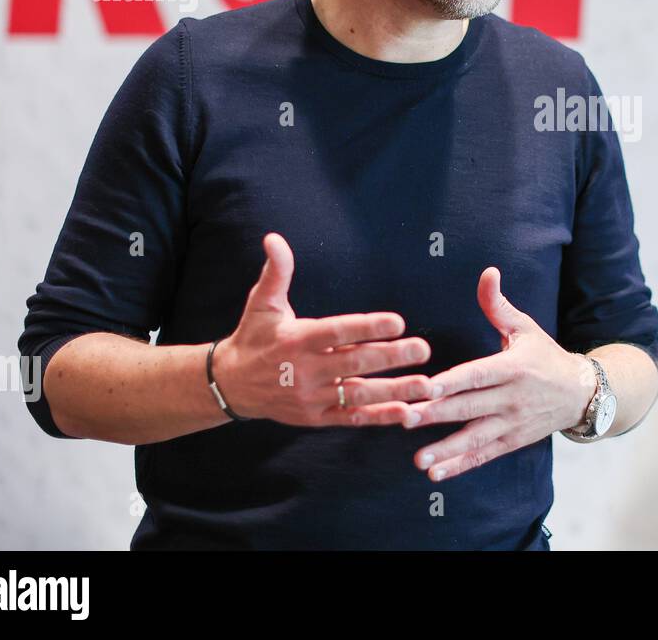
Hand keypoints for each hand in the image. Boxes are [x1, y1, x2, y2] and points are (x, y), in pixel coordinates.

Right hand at [213, 232, 434, 426]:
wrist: (231, 385)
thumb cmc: (254, 337)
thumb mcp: (261, 303)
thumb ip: (277, 272)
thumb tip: (274, 239)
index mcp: (298, 339)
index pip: (337, 332)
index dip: (367, 327)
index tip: (397, 322)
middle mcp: (306, 370)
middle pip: (354, 362)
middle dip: (391, 356)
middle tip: (423, 349)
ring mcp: (312, 397)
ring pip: (358, 393)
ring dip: (395, 390)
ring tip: (427, 384)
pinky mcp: (316, 417)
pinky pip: (351, 417)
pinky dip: (378, 416)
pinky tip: (406, 411)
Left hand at [405, 266, 597, 480]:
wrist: (581, 393)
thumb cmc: (545, 356)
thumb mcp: (525, 327)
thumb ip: (498, 305)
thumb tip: (487, 272)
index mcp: (513, 367)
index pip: (479, 374)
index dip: (454, 380)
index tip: (428, 385)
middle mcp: (513, 398)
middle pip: (470, 407)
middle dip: (437, 413)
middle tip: (406, 417)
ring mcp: (513, 423)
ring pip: (476, 437)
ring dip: (446, 449)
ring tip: (419, 459)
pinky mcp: (512, 441)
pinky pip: (484, 455)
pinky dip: (460, 465)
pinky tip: (435, 472)